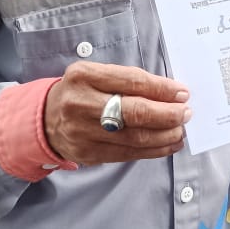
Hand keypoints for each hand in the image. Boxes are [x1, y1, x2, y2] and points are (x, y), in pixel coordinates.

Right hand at [44, 62, 189, 164]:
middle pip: (134, 112)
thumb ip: (128, 80)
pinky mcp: (88, 154)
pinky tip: (168, 144)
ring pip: (134, 137)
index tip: (183, 93)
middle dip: (167, 114)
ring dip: (165, 135)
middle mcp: (81, 103)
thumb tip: (170, 92)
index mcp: (84, 75)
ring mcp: (83, 132)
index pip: (131, 82)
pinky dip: (153, 150)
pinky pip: (128, 154)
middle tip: (186, 113)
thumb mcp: (96, 74)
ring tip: (181, 130)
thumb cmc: (79, 92)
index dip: (161, 89)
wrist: (44, 120)